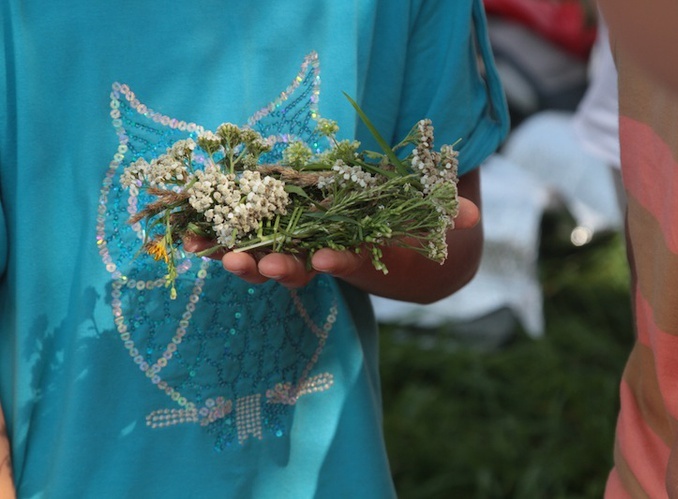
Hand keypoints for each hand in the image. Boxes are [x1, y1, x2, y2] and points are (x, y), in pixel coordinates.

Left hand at [182, 195, 479, 287]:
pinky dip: (214, 239)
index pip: (345, 261)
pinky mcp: (270, 235)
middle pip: (293, 267)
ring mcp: (292, 249)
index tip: (324, 260)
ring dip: (235, 258)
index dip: (335, 262)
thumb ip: (446, 219)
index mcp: (355, 254)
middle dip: (273, 267)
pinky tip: (185, 236)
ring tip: (213, 252)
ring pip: (260, 259)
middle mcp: (319, 257)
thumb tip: (472, 216)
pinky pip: (239, 239)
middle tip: (253, 265)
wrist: (378, 239)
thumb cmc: (406, 230)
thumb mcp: (429, 223)